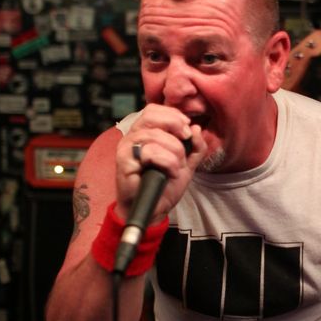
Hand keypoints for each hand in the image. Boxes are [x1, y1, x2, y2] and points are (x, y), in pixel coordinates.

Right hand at [115, 104, 206, 220]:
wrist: (154, 210)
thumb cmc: (164, 186)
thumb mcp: (187, 164)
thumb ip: (195, 147)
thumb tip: (196, 128)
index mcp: (145, 133)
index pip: (154, 110)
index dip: (173, 115)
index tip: (187, 130)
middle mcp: (132, 137)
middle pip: (151, 115)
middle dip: (174, 125)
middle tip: (185, 139)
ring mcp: (126, 148)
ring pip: (154, 136)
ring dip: (174, 151)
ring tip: (177, 166)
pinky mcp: (123, 161)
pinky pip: (149, 152)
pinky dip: (167, 162)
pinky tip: (170, 173)